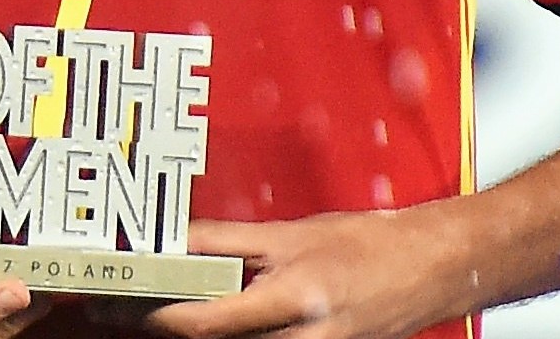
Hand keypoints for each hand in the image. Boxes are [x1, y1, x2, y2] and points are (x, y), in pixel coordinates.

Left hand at [144, 212, 467, 338]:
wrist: (430, 268)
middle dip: (173, 325)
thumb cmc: (369, 244)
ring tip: (173, 310)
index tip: (129, 300)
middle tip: (132, 307)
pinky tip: (226, 319)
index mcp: (295, 298)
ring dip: (207, 331)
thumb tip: (177, 240)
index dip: (161, 315)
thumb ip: (229, 241)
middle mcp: (303, 336)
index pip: (208, 320)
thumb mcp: (291, 232)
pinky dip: (242, 335)